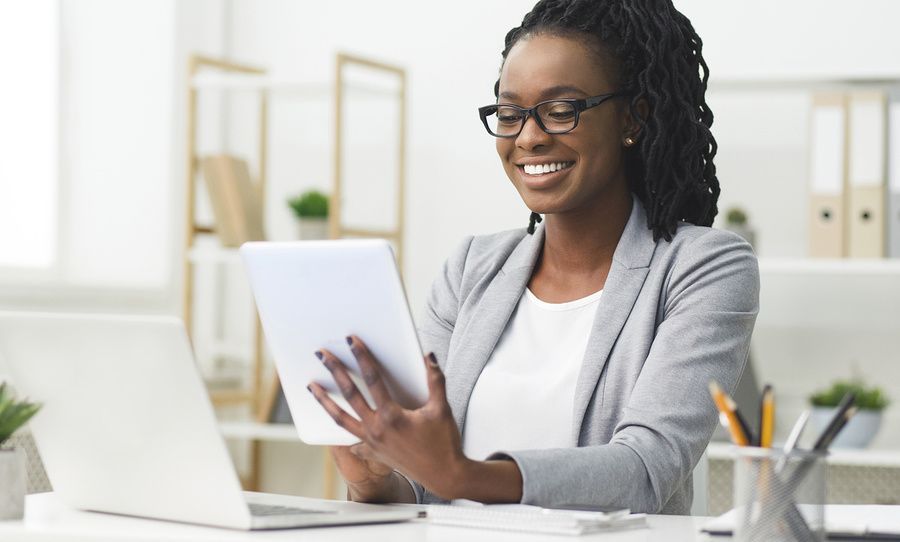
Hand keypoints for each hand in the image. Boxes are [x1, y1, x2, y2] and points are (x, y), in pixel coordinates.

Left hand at [308, 336, 468, 499]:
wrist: (444, 475)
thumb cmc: (444, 443)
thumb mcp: (441, 408)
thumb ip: (435, 379)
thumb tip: (429, 356)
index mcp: (392, 416)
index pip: (373, 379)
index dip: (362, 357)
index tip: (352, 342)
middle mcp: (377, 429)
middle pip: (350, 394)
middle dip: (335, 371)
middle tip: (323, 355)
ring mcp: (371, 443)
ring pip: (340, 419)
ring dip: (324, 400)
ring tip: (312, 386)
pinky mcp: (372, 452)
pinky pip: (351, 439)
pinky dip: (341, 428)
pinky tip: (335, 418)